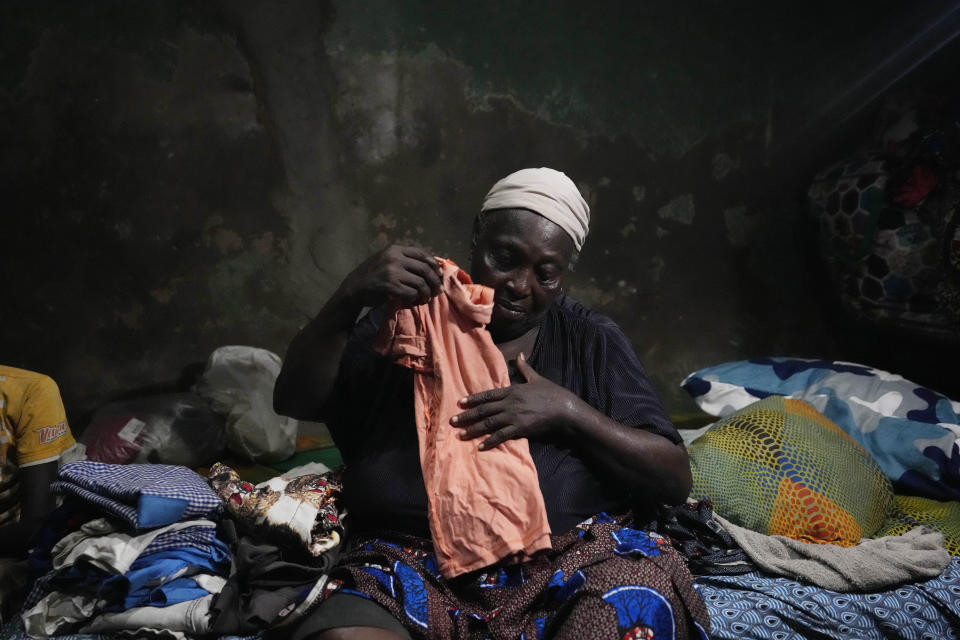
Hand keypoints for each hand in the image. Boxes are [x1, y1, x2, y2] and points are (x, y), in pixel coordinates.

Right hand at [340, 245, 441, 307]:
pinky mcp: (390, 286)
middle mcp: (394, 258)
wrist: (355, 288)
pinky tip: (412, 302)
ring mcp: (392, 272)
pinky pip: (412, 293)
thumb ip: (405, 260)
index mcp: (395, 249)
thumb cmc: (374, 275)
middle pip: (425, 270)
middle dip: (435, 282)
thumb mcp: (387, 261)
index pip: (423, 254)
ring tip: (425, 299)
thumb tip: (433, 266)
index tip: (439, 275)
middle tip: (438, 291)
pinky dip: (415, 299)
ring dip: (426, 294)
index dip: (435, 265)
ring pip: (421, 284)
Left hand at [450, 352, 582, 449]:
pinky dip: (489, 442)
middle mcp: (509, 404)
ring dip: (473, 429)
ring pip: (488, 424)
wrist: (564, 409)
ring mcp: (513, 416)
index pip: (487, 395)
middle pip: (483, 410)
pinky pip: (501, 436)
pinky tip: (480, 446)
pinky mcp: (520, 429)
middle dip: (466, 416)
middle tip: (452, 421)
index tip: (459, 403)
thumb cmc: (552, 393)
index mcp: (512, 391)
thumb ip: (524, 368)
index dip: (472, 399)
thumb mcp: (536, 378)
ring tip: (460, 435)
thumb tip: (519, 355)